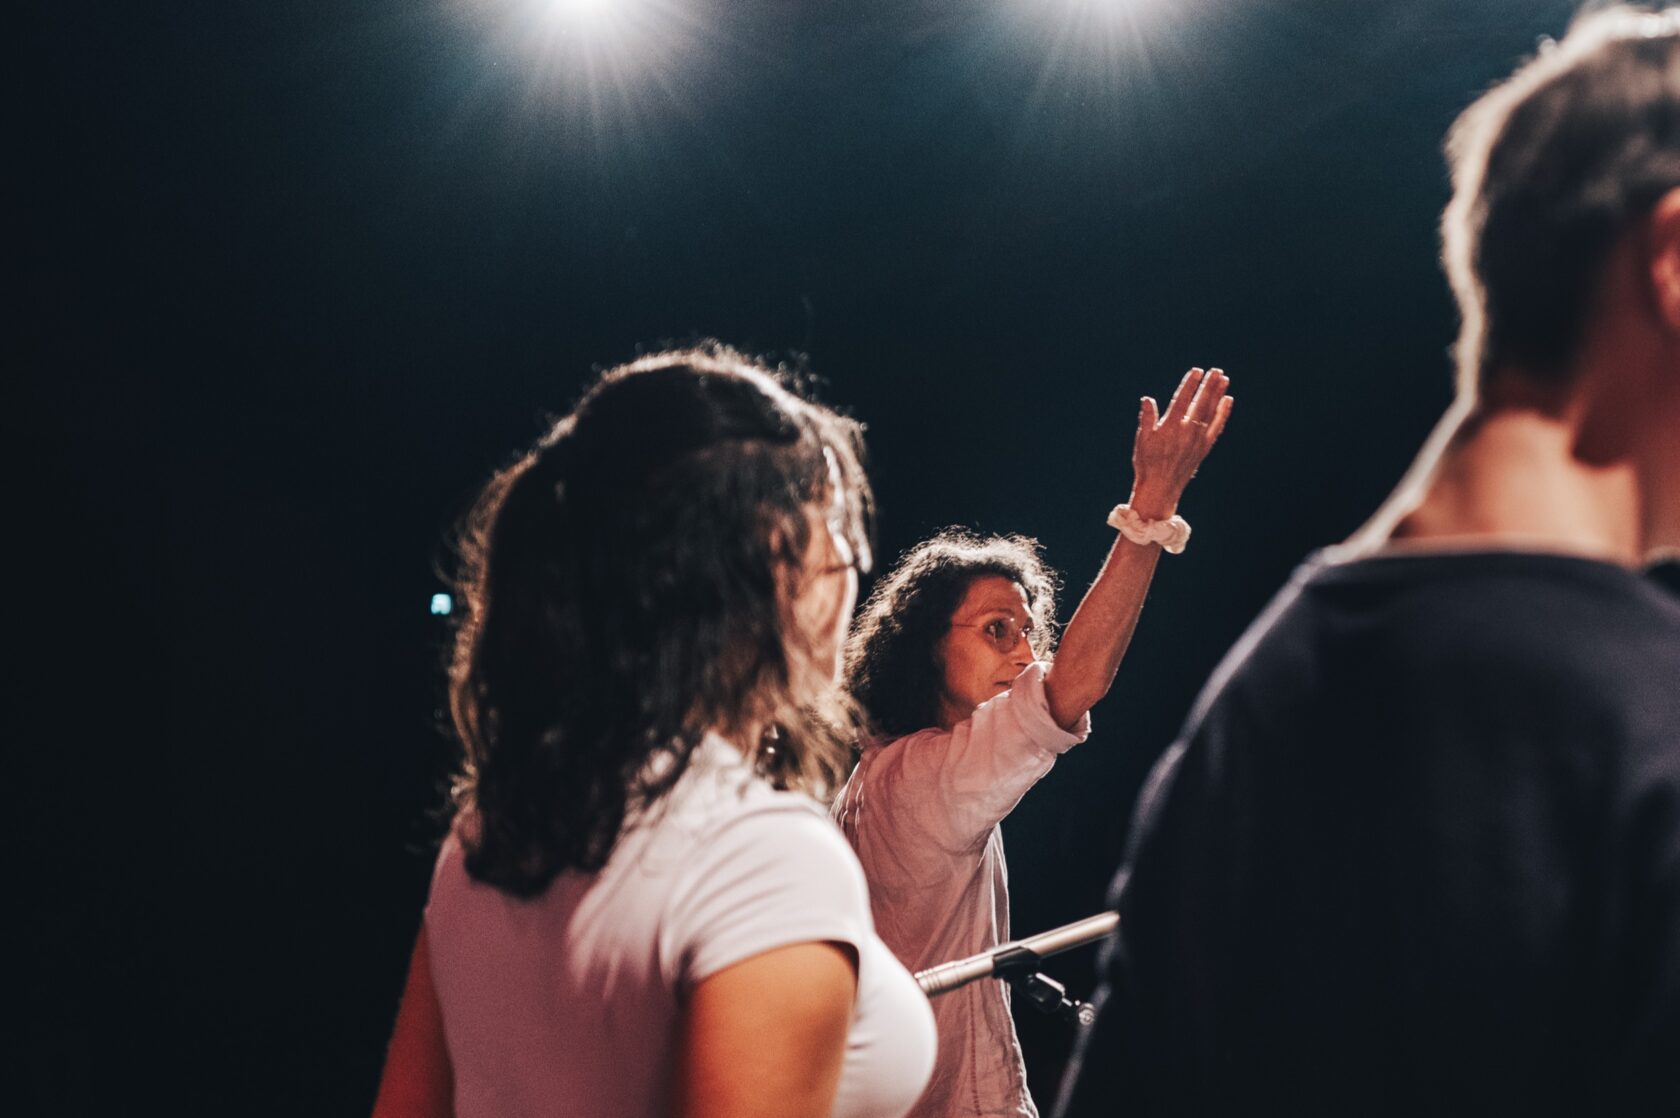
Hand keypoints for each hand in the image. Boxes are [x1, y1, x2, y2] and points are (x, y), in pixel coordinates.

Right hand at [1130, 367, 1232, 518]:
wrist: (1161, 488)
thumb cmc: (1147, 463)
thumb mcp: (1142, 441)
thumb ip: (1147, 419)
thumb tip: (1147, 399)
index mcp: (1169, 428)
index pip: (1181, 401)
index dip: (1190, 385)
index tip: (1197, 371)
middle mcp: (1187, 433)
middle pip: (1200, 404)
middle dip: (1208, 386)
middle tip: (1216, 370)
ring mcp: (1198, 440)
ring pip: (1210, 413)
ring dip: (1218, 395)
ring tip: (1224, 380)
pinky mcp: (1204, 448)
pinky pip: (1217, 427)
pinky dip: (1223, 414)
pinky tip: (1227, 401)